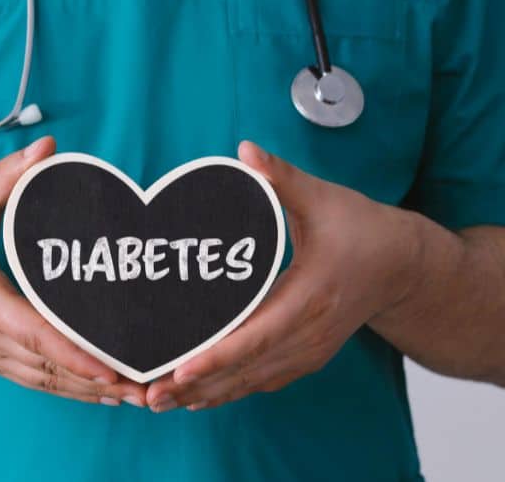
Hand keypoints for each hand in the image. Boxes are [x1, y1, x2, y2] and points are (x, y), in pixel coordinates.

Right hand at [0, 137, 146, 406]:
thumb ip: (8, 176)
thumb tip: (48, 146)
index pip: (33, 333)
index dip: (74, 355)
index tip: (112, 371)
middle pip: (44, 368)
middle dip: (95, 383)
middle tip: (143, 389)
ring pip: (39, 381)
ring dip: (85, 393)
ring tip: (132, 396)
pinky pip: (28, 378)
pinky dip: (63, 387)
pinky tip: (95, 392)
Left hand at [146, 141, 419, 411]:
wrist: (404, 267)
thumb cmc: (363, 230)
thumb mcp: (324, 198)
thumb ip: (282, 178)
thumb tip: (245, 150)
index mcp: (311, 296)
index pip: (258, 335)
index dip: (218, 355)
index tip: (180, 369)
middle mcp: (310, 334)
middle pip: (247, 369)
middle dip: (196, 385)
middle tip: (148, 394)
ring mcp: (309, 351)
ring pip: (251, 382)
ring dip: (205, 394)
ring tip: (158, 401)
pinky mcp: (305, 356)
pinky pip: (261, 381)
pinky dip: (226, 391)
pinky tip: (194, 397)